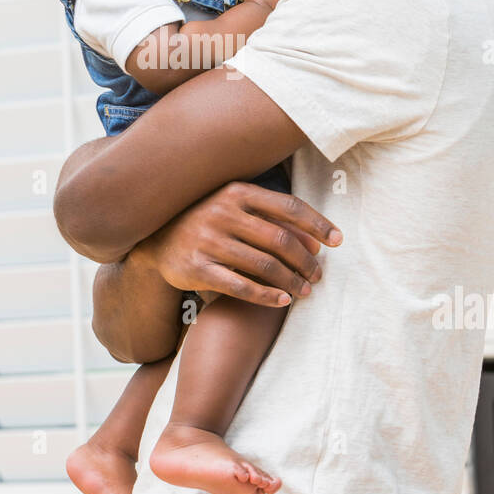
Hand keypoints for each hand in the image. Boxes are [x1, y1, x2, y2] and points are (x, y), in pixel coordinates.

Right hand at [135, 181, 341, 307]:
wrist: (155, 242)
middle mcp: (222, 213)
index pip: (288, 207)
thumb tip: (318, 240)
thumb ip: (273, 217)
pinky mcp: (196, 268)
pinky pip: (240, 286)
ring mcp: (208, 241)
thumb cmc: (207, 222)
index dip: (317, 224)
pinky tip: (282, 301)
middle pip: (280, 239)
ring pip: (264, 265)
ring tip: (304, 290)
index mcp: (236, 192)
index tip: (338, 241)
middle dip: (306, 260)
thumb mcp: (234, 208)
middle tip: (318, 275)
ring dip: (291, 281)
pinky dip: (266, 296)